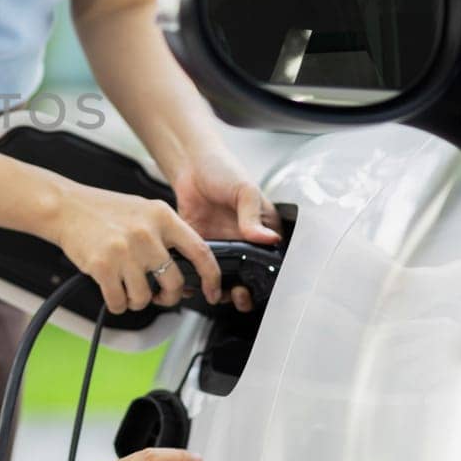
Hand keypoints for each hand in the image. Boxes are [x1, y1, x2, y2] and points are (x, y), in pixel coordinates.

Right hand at [47, 182, 219, 313]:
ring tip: (127, 288)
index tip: (212, 291)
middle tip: (160, 296)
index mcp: (162, 216)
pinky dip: (117, 304)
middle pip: (173, 282)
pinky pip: (119, 302)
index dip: (211, 277)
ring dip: (137, 301)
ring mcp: (125, 251)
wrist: (66, 207)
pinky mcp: (103, 266)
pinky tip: (112, 292)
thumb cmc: (103, 210)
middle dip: (169, 297)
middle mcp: (146, 233)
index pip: (200, 251)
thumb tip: (189, 266)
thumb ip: (167, 233)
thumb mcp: (144, 211)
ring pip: (144, 297)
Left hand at [170, 147, 281, 309]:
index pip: (269, 261)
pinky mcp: (198, 245)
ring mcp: (221, 245)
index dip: (265, 278)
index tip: (256, 287)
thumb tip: (266, 238)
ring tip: (214, 293)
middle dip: (243, 292)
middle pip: (246, 275)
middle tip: (237, 295)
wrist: (191, 165)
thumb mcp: (245, 190)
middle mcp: (243, 241)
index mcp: (262, 230)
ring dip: (218, 288)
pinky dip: (194, 278)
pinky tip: (191, 282)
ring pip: (222, 277)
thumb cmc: (223, 170)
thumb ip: (253, 215)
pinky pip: (197, 267)